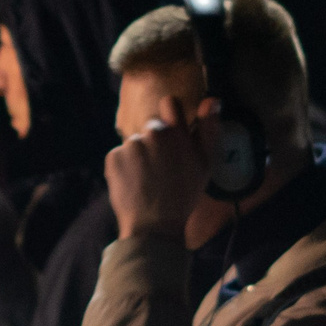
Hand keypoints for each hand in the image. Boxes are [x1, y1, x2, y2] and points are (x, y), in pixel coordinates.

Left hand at [105, 96, 219, 241]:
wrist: (154, 225)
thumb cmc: (183, 196)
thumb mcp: (205, 164)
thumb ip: (209, 130)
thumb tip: (212, 100)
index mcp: (176, 133)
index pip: (170, 103)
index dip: (171, 116)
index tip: (172, 133)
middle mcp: (153, 134)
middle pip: (151, 127)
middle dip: (154, 141)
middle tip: (160, 168)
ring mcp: (131, 145)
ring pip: (135, 143)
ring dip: (139, 156)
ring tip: (146, 180)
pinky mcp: (113, 157)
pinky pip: (119, 156)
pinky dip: (124, 167)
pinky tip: (133, 184)